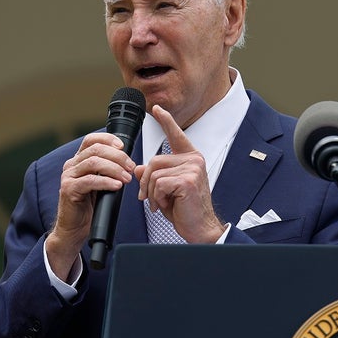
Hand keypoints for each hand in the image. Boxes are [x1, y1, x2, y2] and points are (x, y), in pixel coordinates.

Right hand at [45, 132, 134, 278]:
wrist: (75, 228)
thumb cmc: (89, 206)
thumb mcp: (101, 183)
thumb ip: (109, 170)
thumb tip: (128, 162)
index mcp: (79, 160)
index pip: (91, 140)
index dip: (107, 139)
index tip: (123, 146)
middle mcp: (71, 165)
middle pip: (96, 150)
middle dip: (117, 157)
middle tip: (131, 167)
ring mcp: (68, 177)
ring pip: (93, 163)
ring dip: (114, 169)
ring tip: (126, 178)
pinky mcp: (69, 189)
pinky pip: (89, 181)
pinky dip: (106, 182)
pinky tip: (117, 186)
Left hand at [135, 105, 225, 243]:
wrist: (200, 228)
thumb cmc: (185, 210)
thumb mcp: (165, 190)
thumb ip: (154, 176)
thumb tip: (137, 168)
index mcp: (189, 158)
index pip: (175, 135)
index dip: (166, 121)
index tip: (157, 109)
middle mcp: (193, 160)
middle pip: (153, 161)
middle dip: (146, 182)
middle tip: (150, 198)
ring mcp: (192, 168)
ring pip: (154, 174)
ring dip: (152, 193)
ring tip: (161, 203)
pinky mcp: (187, 180)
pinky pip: (159, 184)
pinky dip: (157, 198)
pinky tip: (166, 205)